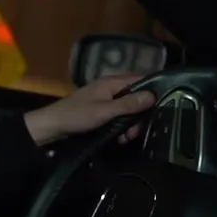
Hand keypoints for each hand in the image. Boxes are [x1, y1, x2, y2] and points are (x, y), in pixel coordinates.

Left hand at [23, 75, 154, 145]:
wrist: (52, 126)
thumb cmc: (76, 116)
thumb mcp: (104, 111)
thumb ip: (128, 104)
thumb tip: (152, 96)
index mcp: (111, 82)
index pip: (140, 79)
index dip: (153, 89)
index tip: (165, 104)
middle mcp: (110, 88)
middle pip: (136, 97)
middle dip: (140, 115)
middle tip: (136, 131)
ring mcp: (105, 100)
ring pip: (128, 109)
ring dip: (130, 124)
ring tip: (125, 138)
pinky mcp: (101, 112)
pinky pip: (118, 117)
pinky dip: (121, 127)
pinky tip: (119, 138)